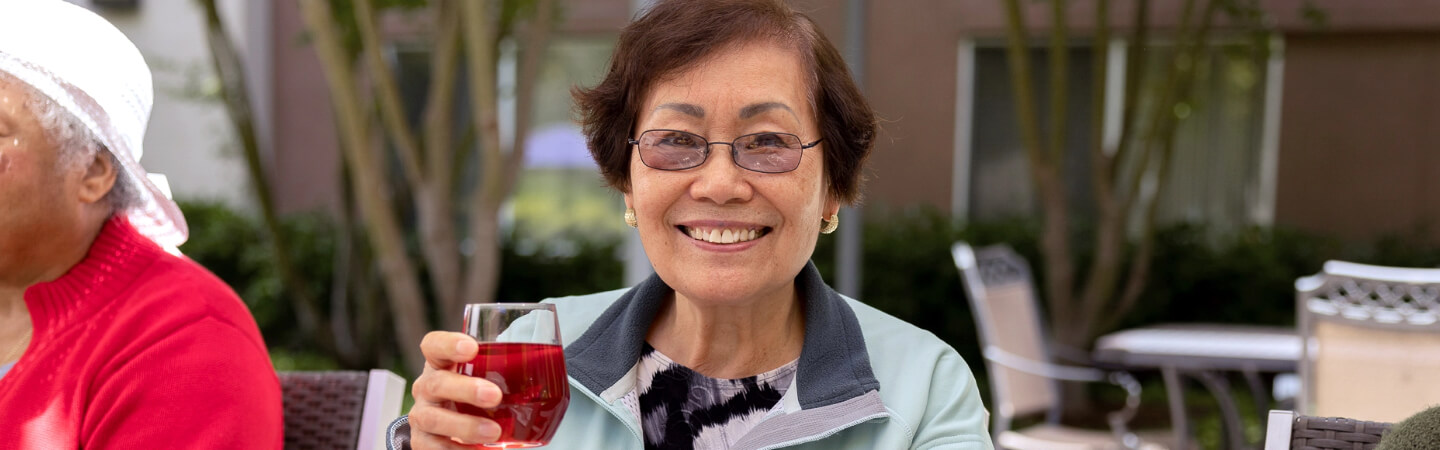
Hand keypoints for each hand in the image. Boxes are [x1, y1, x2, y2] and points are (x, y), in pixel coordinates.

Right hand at [409, 331, 504, 448]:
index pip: (434, 345)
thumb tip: (554, 362)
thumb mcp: (488, 377)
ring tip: (494, 431)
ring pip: (433, 418)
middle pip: (436, 383)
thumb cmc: (477, 394)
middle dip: (465, 389)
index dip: (449, 344)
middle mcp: (427, 387)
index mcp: (441, 363)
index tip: (472, 347)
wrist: (456, 427)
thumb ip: (507, 369)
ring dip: (465, 426)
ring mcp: (422, 415)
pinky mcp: (423, 442)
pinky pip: (434, 448)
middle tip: (494, 396)